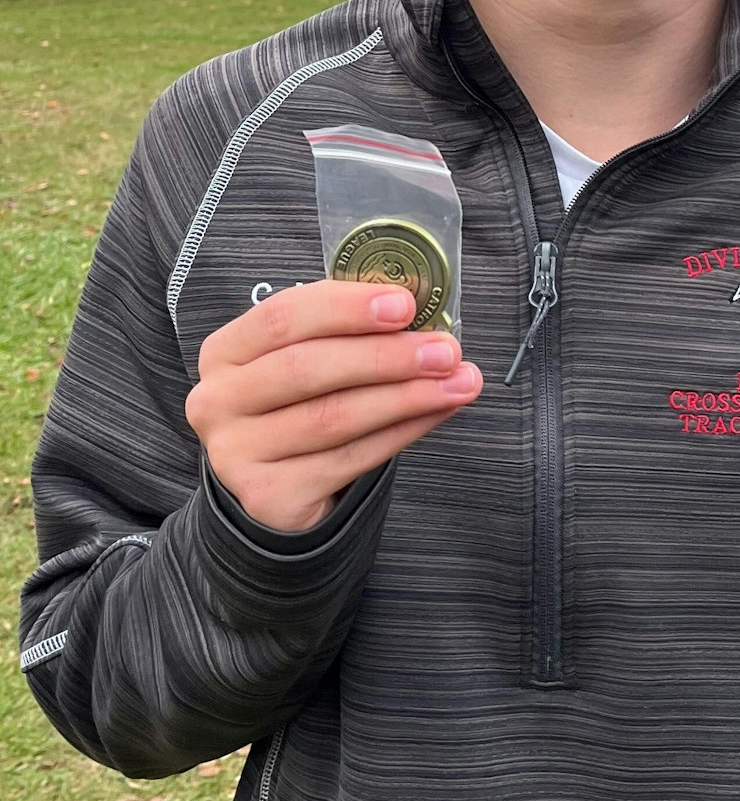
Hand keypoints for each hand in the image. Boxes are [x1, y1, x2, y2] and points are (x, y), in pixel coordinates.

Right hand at [186, 280, 481, 531]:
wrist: (277, 485)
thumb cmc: (301, 405)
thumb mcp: (309, 358)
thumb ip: (349, 333)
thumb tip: (421, 315)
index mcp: (226, 351)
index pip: (283, 316)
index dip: (346, 307)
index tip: (405, 304)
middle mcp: (219, 401)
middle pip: (308, 368)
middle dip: (385, 355)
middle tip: (445, 349)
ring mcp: (236, 454)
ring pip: (334, 417)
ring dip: (407, 395)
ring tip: (459, 381)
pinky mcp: (268, 496)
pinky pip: (349, 459)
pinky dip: (402, 432)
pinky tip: (437, 413)